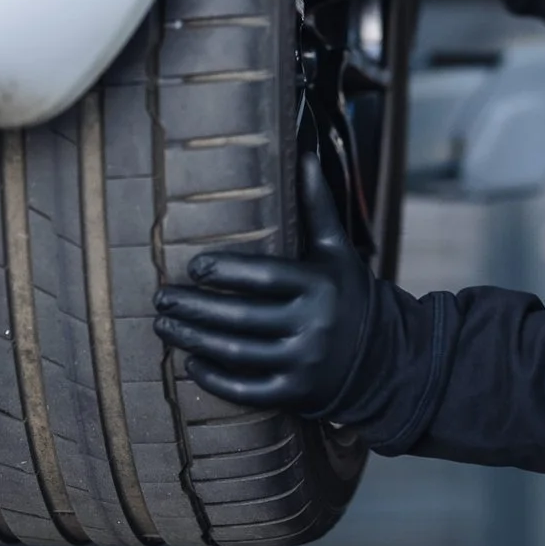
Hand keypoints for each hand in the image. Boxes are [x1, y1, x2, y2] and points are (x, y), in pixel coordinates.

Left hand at [155, 151, 379, 414]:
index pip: (264, 276)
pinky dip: (214, 378)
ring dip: (193, 339)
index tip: (192, 265)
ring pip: (236, 352)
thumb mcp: (336, 249)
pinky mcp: (295, 393)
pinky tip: (191, 362)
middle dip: (193, 307)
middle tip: (161, 298)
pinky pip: (246, 390)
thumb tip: (303, 152)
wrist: (383, 357)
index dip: (225, 270)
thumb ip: (317, 205)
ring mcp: (304, 362)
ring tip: (164, 325)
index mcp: (319, 285)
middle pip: (240, 316)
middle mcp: (313, 325)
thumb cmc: (347, 293)